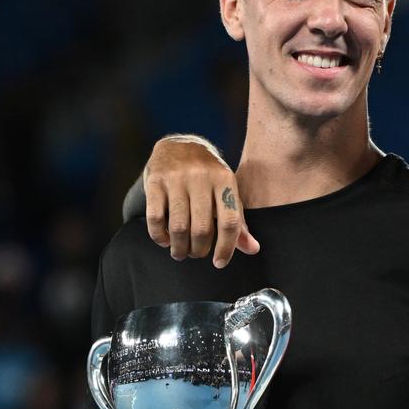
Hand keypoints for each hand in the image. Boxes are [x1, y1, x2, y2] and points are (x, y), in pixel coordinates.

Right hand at [144, 136, 258, 267]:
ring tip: (180, 252)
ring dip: (179, 247)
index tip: (219, 263)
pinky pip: (155, 218)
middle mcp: (201, 178)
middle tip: (196, 254)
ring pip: (178, 227)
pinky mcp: (155, 182)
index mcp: (224, 180)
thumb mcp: (227, 192)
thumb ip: (238, 221)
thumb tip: (252, 249)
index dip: (226, 247)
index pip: (229, 222)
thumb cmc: (208, 175)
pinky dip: (159, 236)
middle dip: (199, 250)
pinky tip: (164, 240)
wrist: (179, 145)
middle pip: (202, 229)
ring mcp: (177, 179)